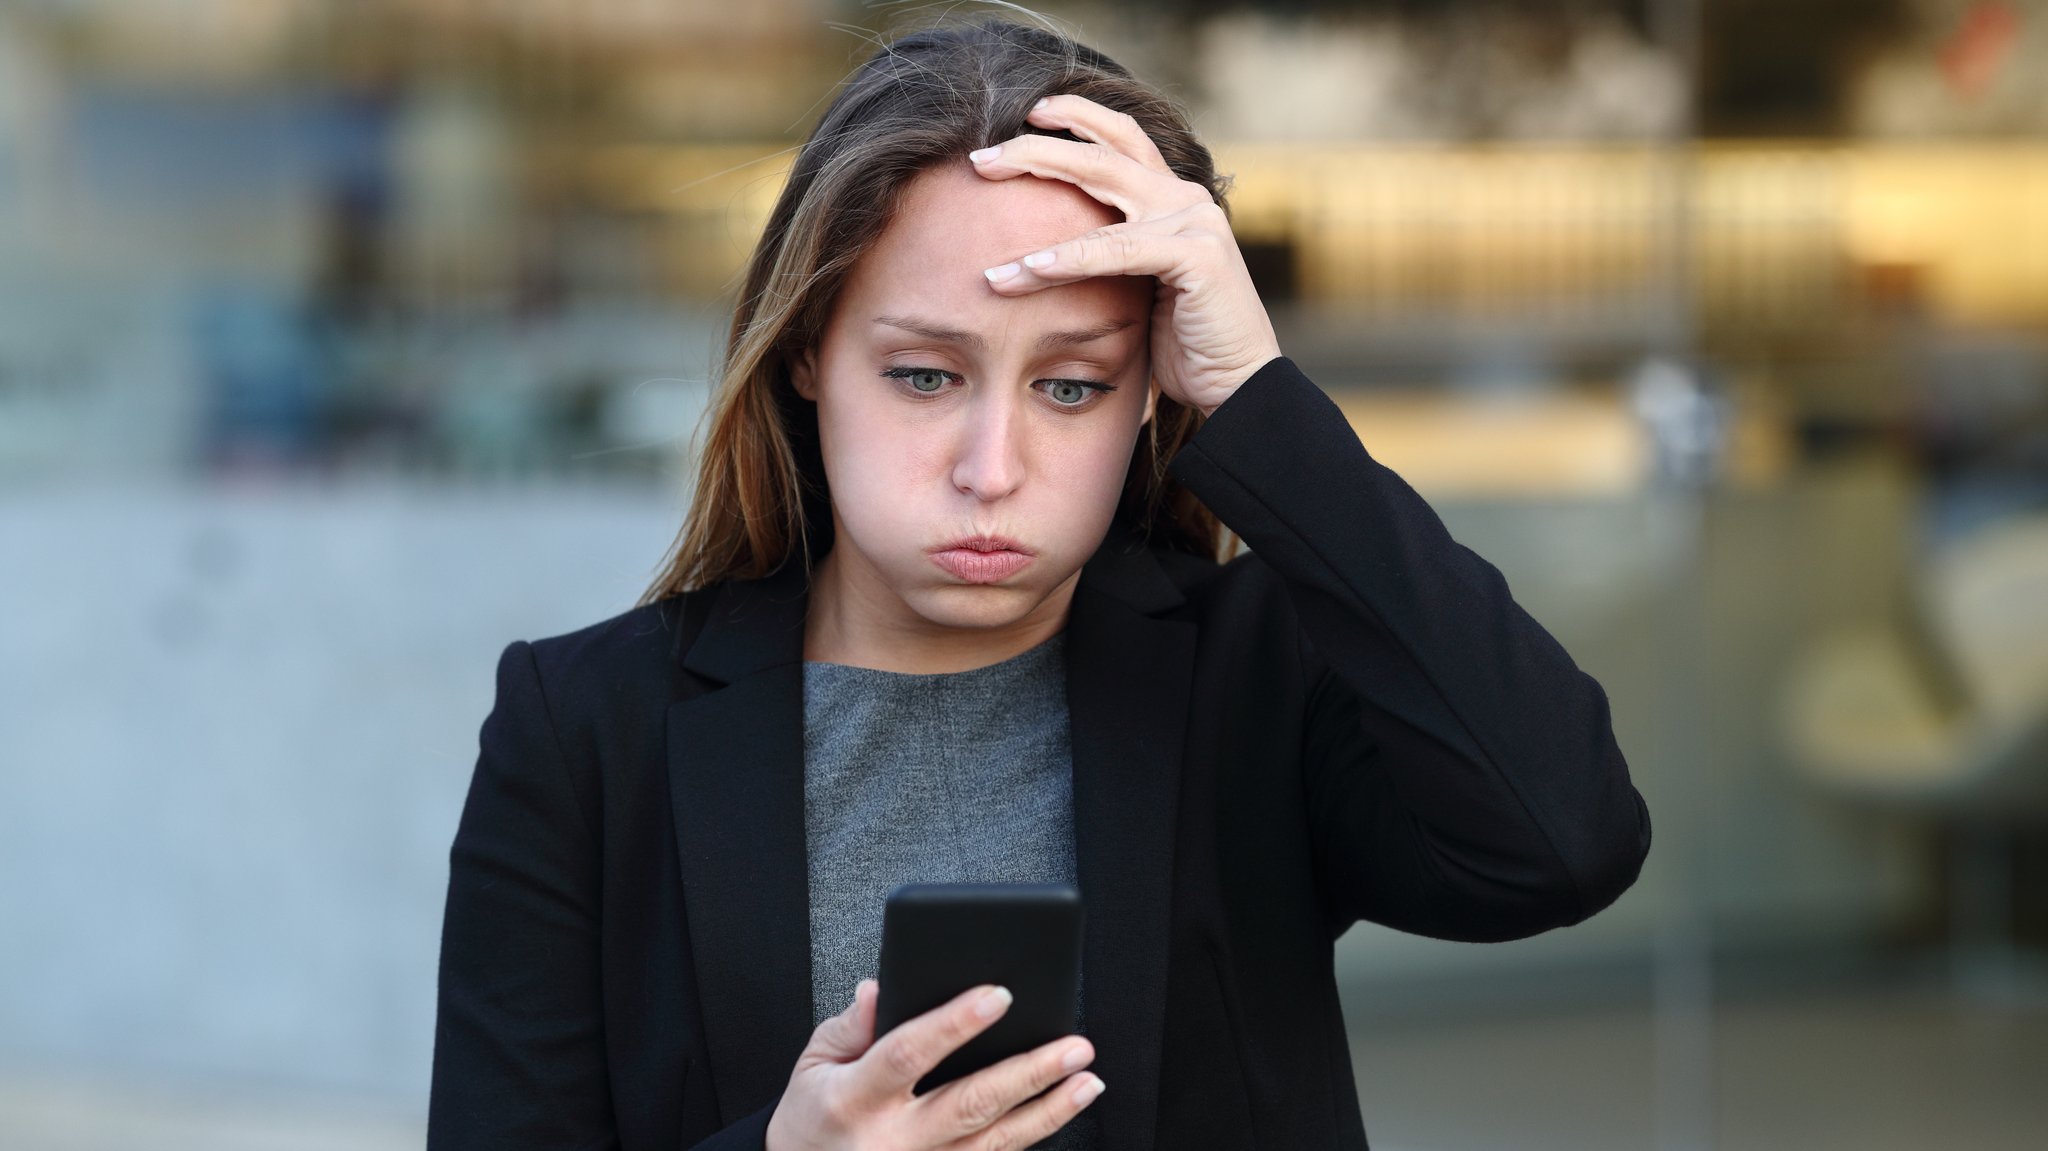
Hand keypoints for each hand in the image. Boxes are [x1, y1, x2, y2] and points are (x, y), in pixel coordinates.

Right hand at [765, 979, 1104, 1150]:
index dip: (953, 1025)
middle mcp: (893, 1140)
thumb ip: (849, 1027)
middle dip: (1028, 1073)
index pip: (907, 1055)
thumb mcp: (811, 1066)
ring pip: (994, 1141)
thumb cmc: (812, 1119)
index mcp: (854, 1099)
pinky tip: (1059, 1113)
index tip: (997, 995)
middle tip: (1074, 1046)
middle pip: (969, 1104)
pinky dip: (1028, 1138)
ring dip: (1047, 1111)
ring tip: (1087, 1080)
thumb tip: (880, 988)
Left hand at [970, 93, 1282, 417]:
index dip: (1075, 117)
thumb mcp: (1139, 286)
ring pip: (1103, 180)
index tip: (1024, 114)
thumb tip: (1044, 250)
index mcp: (1172, 198)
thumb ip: (1110, 255)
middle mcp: (1184, 198)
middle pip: (1103, 148)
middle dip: (1039, 142)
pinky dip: (1067, 257)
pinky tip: (1027, 266)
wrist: (1237, 387)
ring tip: (986, 178)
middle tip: (983, 153)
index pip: (1119, 139)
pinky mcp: (1197, 255)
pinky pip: (1115, 249)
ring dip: (1038, 170)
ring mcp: (1194, 221)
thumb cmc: (1183, 344)